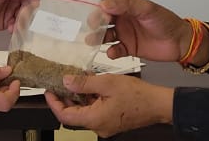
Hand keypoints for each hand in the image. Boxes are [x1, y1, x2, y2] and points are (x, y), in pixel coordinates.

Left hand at [0, 0, 40, 30]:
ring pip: (27, 14)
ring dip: (25, 20)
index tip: (36, 1)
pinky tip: (13, 28)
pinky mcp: (9, 19)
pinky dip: (18, 28)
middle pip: (33, 2)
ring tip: (20, 24)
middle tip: (29, 15)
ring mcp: (14, 7)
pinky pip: (19, 24)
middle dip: (32, 10)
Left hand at [47, 74, 173, 137]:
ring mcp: (105, 125)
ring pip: (85, 113)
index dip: (54, 103)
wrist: (159, 105)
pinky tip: (92, 87)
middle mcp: (98, 126)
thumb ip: (84, 83)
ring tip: (76, 81)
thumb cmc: (138, 96)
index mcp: (94, 119)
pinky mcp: (112, 122)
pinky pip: (96, 112)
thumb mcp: (107, 83)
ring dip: (79, 98)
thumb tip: (66, 82)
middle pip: (74, 115)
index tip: (49, 91)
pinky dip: (91, 100)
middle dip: (65, 99)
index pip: (65, 116)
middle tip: (60, 83)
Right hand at [99, 0, 189, 61]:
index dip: (98, 11)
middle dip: (95, 26)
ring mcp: (125, 35)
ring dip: (98, 39)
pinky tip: (112, 52)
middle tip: (91, 30)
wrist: (180, 42)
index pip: (106, 7)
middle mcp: (123, 20)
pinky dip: (111, 52)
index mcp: (126, 8)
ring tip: (93, 42)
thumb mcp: (147, 8)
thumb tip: (105, 3)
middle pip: (102, 22)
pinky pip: (115, 50)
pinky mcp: (129, 48)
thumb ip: (126, 4)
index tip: (94, 17)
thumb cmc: (166, 21)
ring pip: (106, 36)